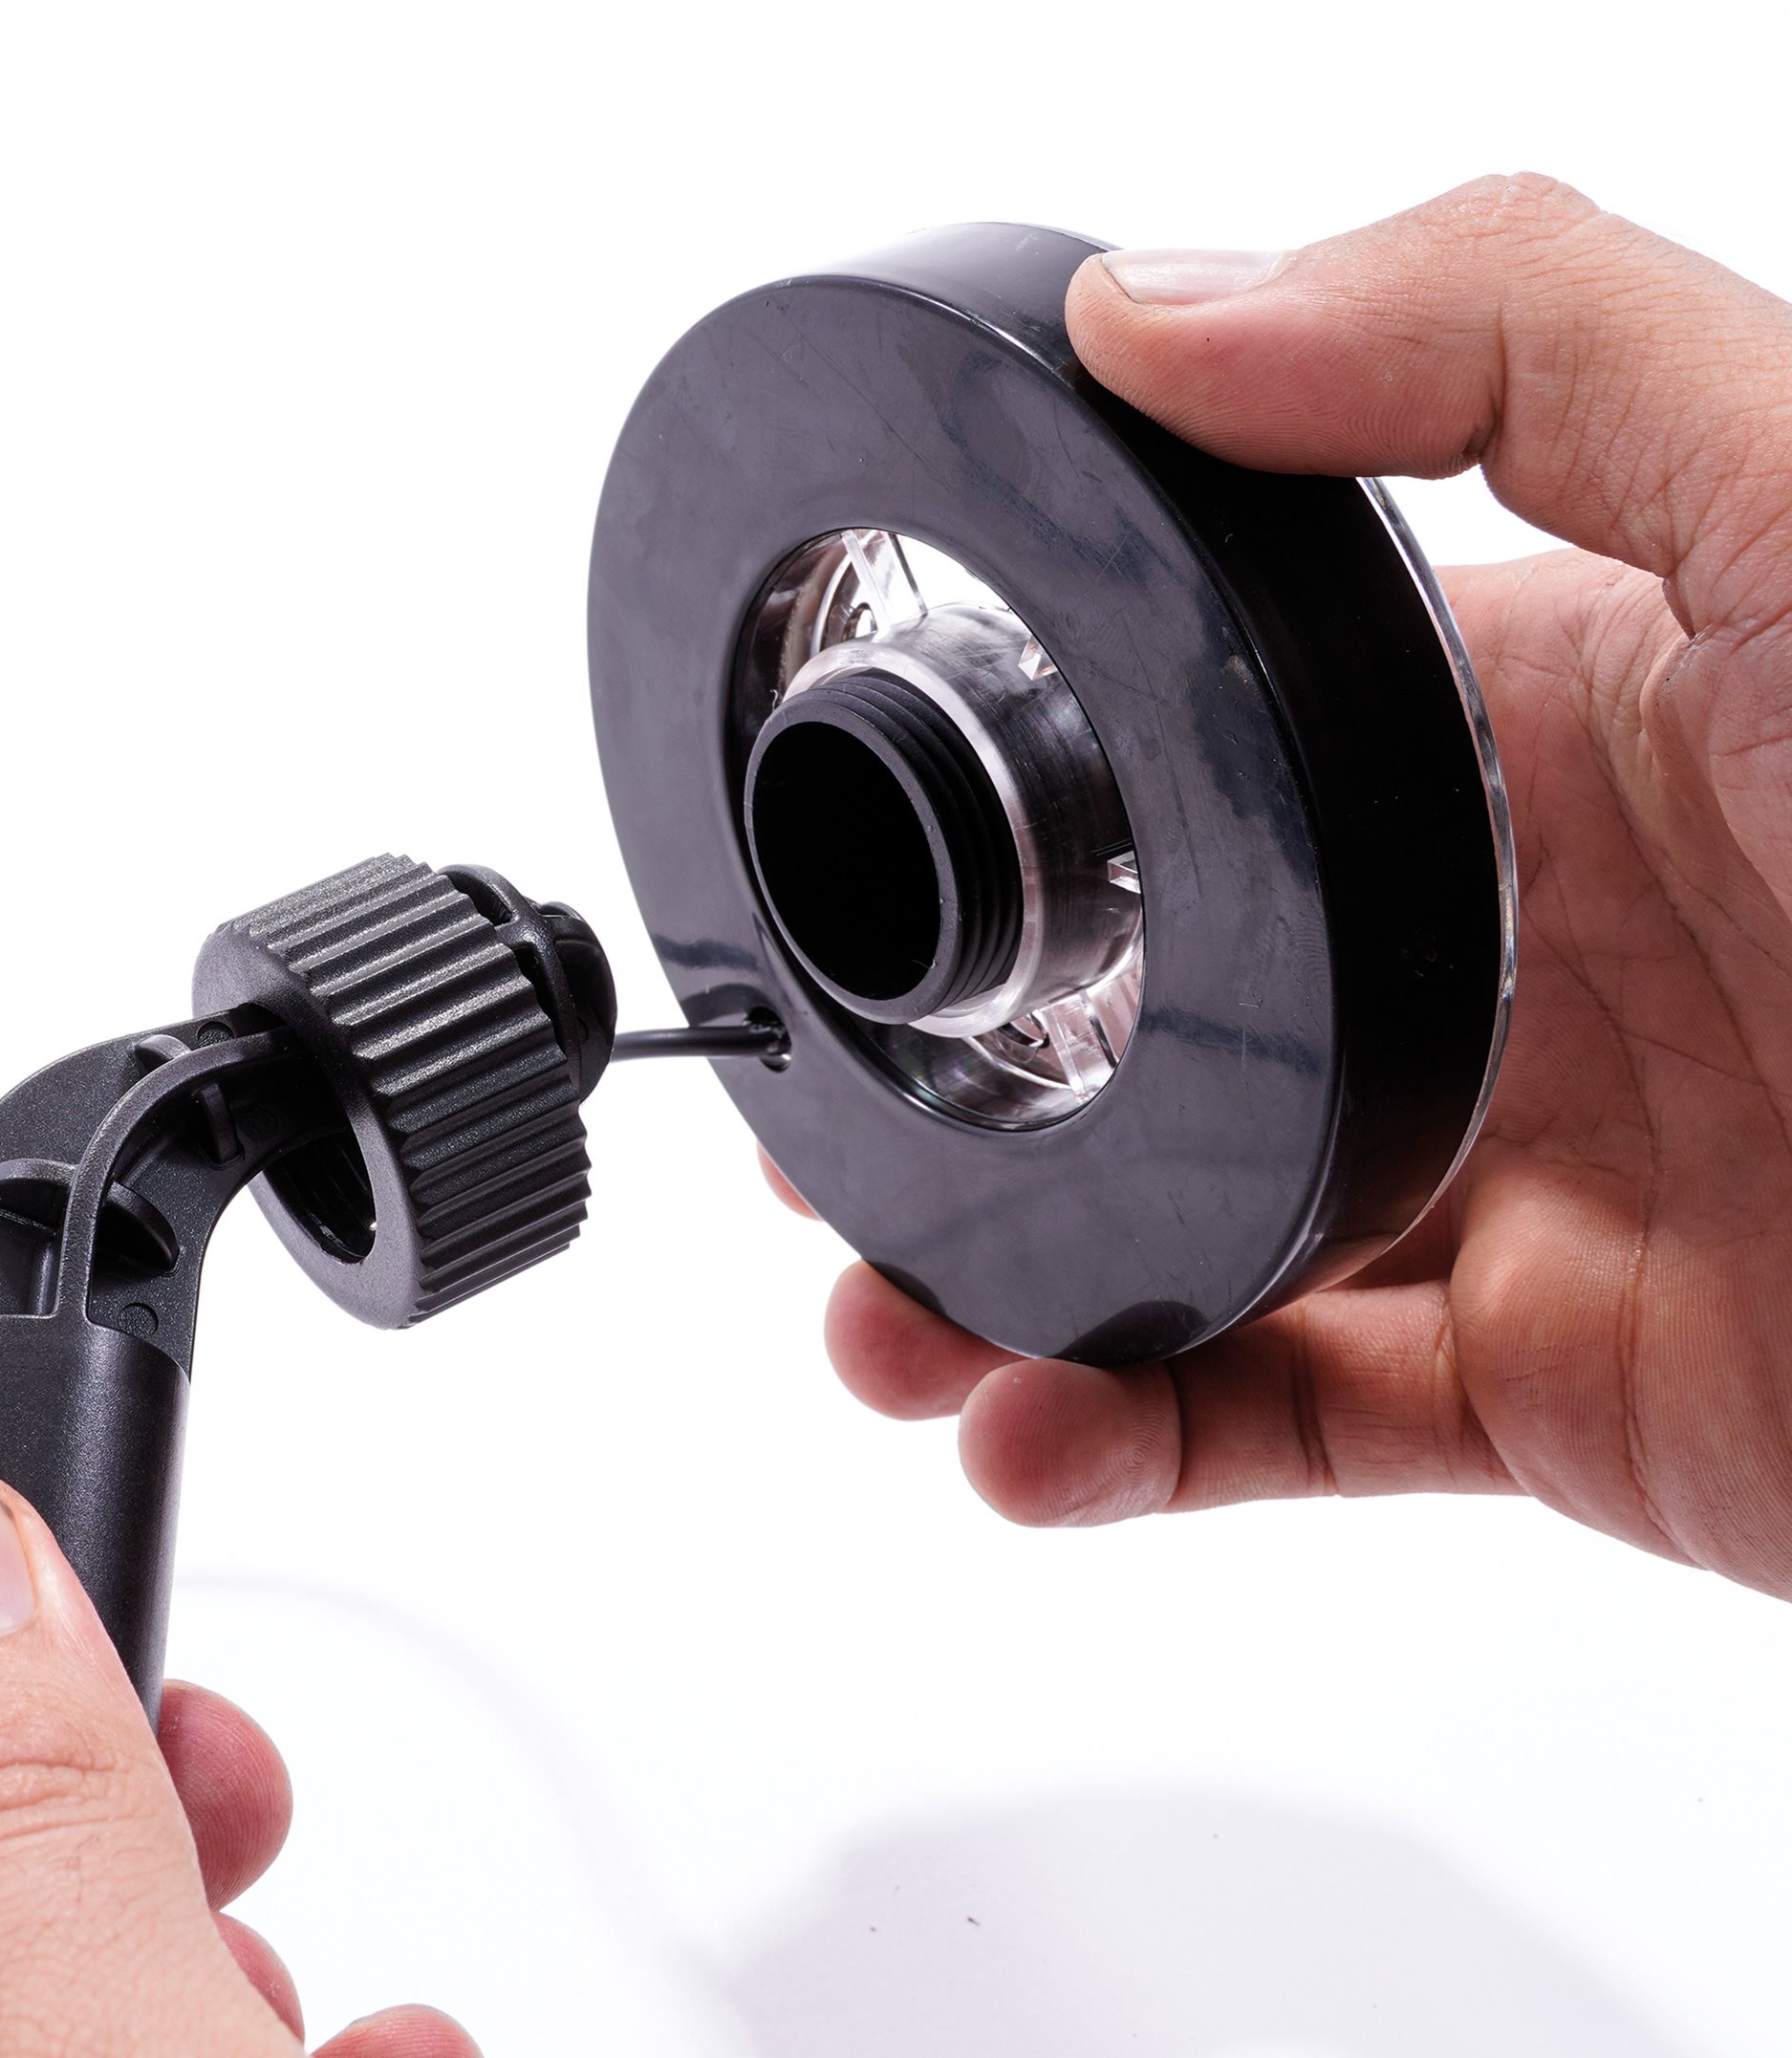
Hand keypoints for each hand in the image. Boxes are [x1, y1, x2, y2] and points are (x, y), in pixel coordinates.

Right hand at [805, 176, 1791, 1597]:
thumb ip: (1513, 348)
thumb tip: (1161, 307)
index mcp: (1542, 735)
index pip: (1202, 768)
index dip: (1008, 833)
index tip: (854, 894)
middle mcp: (1509, 960)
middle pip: (1147, 1029)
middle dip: (951, 1097)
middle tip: (814, 1157)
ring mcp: (1517, 1184)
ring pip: (1178, 1242)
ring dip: (994, 1295)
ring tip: (888, 1334)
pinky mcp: (1548, 1389)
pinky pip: (1288, 1419)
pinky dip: (1131, 1444)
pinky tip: (1031, 1439)